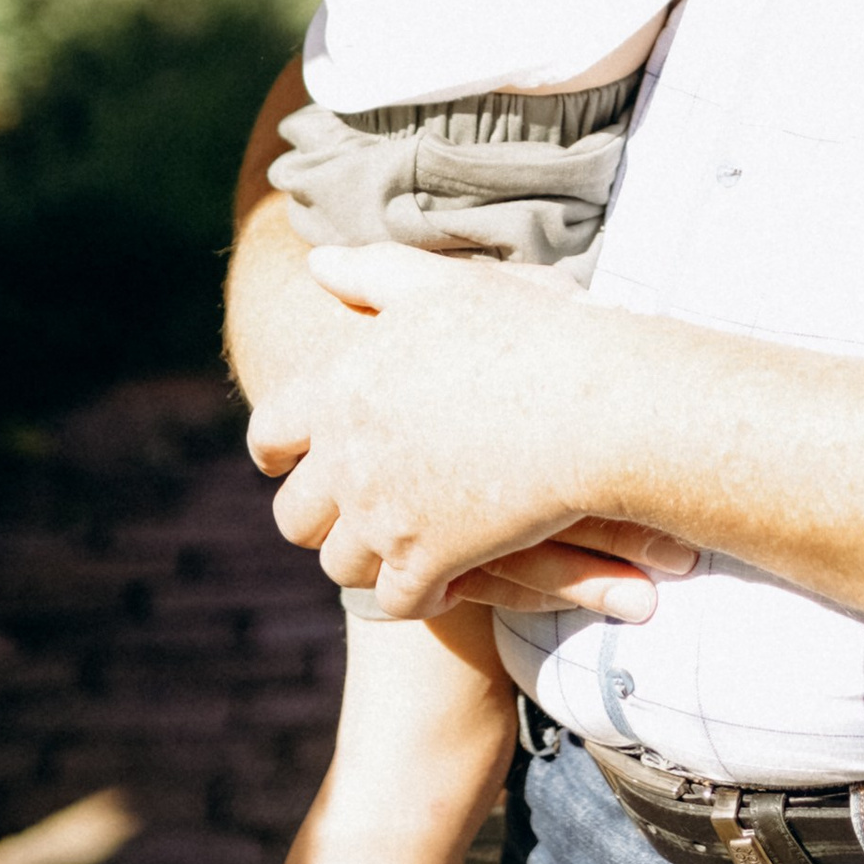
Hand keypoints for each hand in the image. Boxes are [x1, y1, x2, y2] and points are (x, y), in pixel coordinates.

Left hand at [247, 244, 697, 619]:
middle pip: (296, 515)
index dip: (273, 453)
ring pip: (341, 564)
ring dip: (368, 561)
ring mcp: (383, 514)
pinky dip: (419, 597)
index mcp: (340, 386)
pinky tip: (449, 582)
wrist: (594, 404)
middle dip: (319, 520)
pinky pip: (398, 600)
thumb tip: (316, 263)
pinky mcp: (428, 560)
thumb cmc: (527, 332)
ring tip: (400, 550)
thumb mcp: (443, 286)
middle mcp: (347, 455)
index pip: (269, 433)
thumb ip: (373, 274)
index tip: (284, 465)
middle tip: (351, 517)